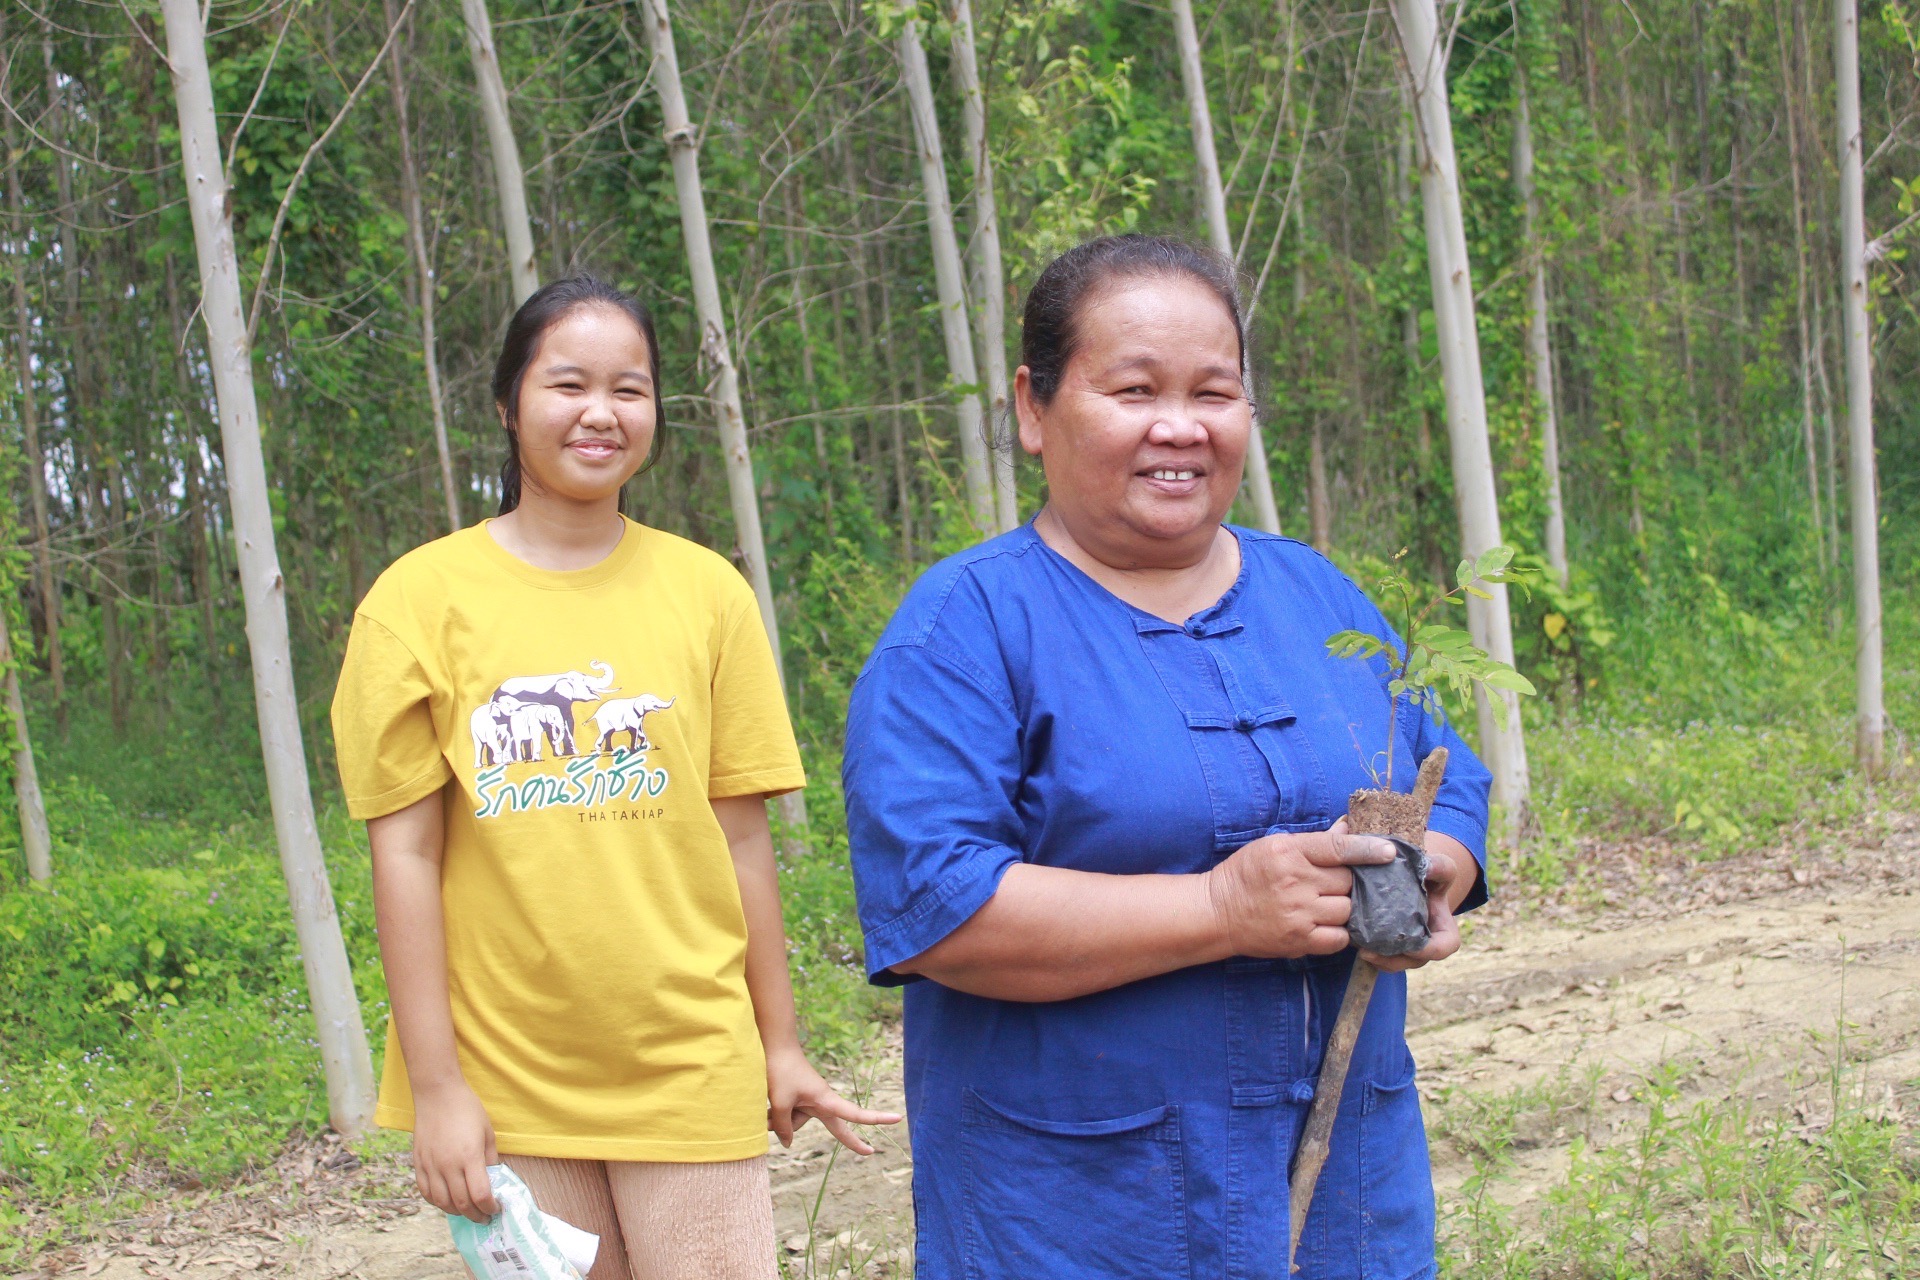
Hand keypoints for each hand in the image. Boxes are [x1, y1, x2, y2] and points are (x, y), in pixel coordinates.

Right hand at [411, 1080, 499, 1222]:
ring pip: (442, 1202)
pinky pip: (425, 1192)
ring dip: (456, 1212)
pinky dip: (436, 1202)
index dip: (489, 1207)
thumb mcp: (487, 1132)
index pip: (479, 1194)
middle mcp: (448, 1165)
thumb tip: (493, 1180)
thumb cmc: (467, 1109)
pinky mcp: (418, 1163)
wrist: (438, 1094)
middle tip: (484, 1216)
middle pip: (461, 1203)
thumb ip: (490, 1159)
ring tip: (467, 1211)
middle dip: (476, 1215)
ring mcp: (431, 1165)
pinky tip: (446, 1201)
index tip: (495, 1208)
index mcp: (469, 1157)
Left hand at [764, 1042, 903, 1154]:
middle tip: (869, 1152)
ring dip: (780, 1118)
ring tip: (769, 1100)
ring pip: (796, 1122)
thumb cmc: (781, 1071)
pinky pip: (787, 1115)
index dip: (875, 1118)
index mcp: (825, 1100)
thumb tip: (786, 1144)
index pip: (855, 1113)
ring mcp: (808, 1101)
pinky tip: (764, 1105)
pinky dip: (775, 1114)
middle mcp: (820, 1102)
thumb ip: (783, 1127)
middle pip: (834, 1126)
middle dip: (850, 1139)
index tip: (897, 1118)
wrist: (773, 1046)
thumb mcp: (779, 1102)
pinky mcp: (797, 1099)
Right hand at [1205, 829, 1396, 958]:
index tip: (1391, 851)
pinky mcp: (1299, 941)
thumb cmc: (1248, 873)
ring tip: (1329, 903)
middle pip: (1348, 881)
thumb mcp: (1275, 846)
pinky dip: (1340, 931)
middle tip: (1334, 883)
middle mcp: (1295, 883)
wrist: (1218, 912)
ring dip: (1345, 906)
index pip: (1338, 848)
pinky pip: (1339, 938)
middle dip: (1348, 881)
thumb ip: (1314, 842)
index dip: (1368, 848)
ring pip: (1347, 909)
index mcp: (1288, 853)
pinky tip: (1329, 924)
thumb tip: (1349, 826)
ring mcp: (1298, 914)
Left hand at [1362, 833, 1470, 972]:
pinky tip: (1352, 940)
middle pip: (1413, 961)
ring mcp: (1406, 951)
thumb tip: (1429, 866)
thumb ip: (1440, 866)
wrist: (1408, 880)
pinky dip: (1366, 953)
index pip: (1443, 948)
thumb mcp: (1439, 869)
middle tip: (1370, 951)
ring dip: (1376, 959)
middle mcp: (1426, 947)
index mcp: (1445, 933)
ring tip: (1358, 947)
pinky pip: (1378, 959)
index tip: (1410, 945)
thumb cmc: (1428, 877)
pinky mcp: (1387, 949)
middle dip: (1393, 959)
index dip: (1428, 950)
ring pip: (1392, 963)